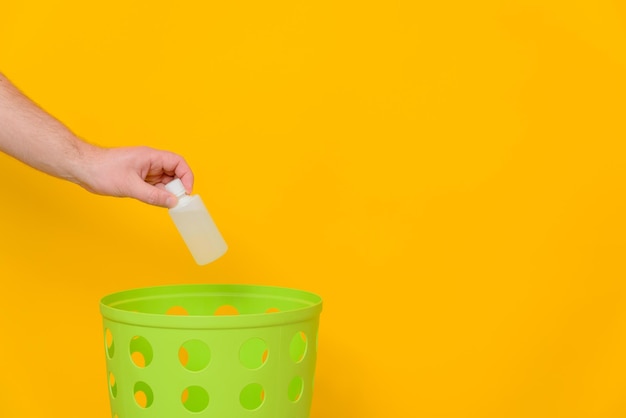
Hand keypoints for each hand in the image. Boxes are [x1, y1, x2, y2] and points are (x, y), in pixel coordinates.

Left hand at [75, 145, 193, 207]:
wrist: (82, 168)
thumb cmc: (102, 170)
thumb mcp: (130, 186)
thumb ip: (153, 196)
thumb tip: (173, 202)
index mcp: (151, 157)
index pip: (178, 163)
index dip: (186, 177)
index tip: (186, 192)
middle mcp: (150, 161)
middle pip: (174, 172)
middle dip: (177, 187)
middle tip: (175, 201)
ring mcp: (144, 169)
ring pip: (164, 180)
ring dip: (167, 192)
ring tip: (164, 203)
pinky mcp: (137, 177)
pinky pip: (154, 185)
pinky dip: (157, 194)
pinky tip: (155, 201)